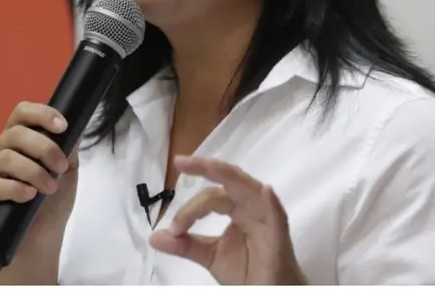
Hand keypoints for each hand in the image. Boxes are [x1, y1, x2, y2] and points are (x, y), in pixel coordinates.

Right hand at [0, 102, 77, 231]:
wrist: (41, 240)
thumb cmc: (51, 204)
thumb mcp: (67, 172)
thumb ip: (68, 148)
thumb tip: (73, 129)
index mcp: (17, 141)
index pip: (22, 113)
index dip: (41, 114)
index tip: (62, 126)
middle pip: (15, 133)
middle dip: (44, 148)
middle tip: (60, 167)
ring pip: (6, 158)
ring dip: (34, 172)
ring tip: (49, 188)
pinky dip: (14, 188)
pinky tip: (29, 195)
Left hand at [150, 156, 306, 284]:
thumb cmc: (248, 272)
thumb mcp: (209, 256)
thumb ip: (185, 245)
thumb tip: (154, 237)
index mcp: (237, 211)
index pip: (212, 197)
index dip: (190, 209)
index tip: (174, 229)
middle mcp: (253, 211)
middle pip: (230, 183)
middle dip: (206, 168)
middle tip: (180, 161)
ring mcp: (268, 223)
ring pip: (250, 192)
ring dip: (230, 176)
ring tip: (210, 165)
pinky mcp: (280, 241)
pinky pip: (278, 218)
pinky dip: (272, 203)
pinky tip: (266, 191)